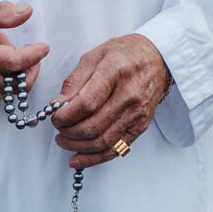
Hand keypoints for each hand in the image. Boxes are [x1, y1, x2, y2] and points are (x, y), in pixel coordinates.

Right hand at [0, 2, 48, 110]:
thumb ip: (0, 12)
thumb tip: (27, 11)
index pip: (12, 61)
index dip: (33, 55)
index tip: (43, 47)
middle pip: (15, 82)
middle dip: (27, 65)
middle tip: (14, 44)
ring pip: (8, 92)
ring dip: (13, 73)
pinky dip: (1, 85)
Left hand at [49, 34, 171, 168]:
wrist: (157, 59)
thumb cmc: (125, 54)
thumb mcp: (94, 56)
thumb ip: (74, 81)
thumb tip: (58, 105)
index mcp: (116, 71)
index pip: (87, 103)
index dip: (66, 115)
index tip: (55, 116)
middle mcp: (129, 95)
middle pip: (93, 126)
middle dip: (69, 132)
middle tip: (58, 128)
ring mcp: (137, 114)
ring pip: (103, 141)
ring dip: (78, 146)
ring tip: (63, 141)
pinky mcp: (140, 127)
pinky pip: (115, 149)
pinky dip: (94, 158)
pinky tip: (78, 158)